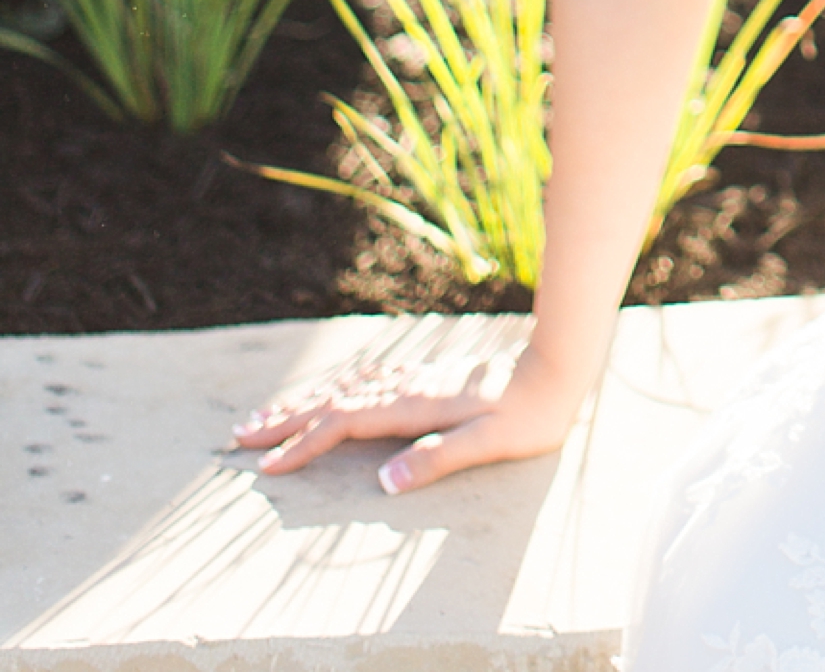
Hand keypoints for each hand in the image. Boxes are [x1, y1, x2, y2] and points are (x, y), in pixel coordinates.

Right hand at [231, 342, 580, 493]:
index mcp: (415, 406)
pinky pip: (367, 382)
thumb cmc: (528, 416)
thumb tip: (385, 482)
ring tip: (267, 416)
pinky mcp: (427, 379)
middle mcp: (409, 387)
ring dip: (305, 401)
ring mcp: (416, 380)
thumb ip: (438, 459)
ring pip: (346, 387)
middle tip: (239, 436)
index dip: (304, 443)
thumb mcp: (489, 444)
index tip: (266, 464)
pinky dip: (336, 389)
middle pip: (333, 400)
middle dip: (286, 419)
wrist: (558, 369)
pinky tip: (331, 392)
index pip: (344, 423)